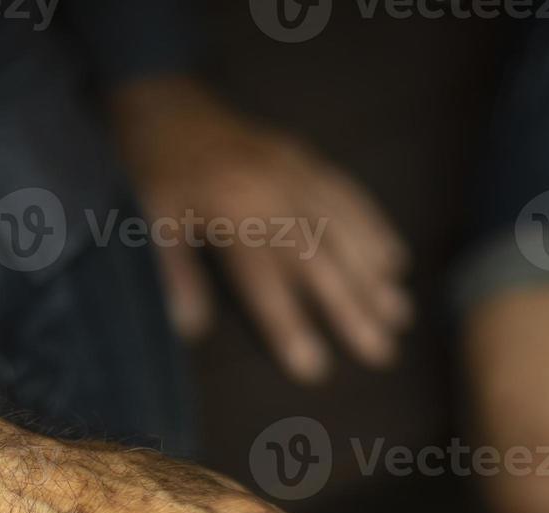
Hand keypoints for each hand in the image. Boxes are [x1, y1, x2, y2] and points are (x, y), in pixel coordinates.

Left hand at [112, 76, 411, 381]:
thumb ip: (173, 272)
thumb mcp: (149, 219)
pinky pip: (349, 195)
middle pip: (319, 259)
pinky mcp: (306, 158)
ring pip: (344, 229)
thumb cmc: (154, 170)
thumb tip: (192, 329)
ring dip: (373, 275)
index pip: (266, 280)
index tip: (314, 370)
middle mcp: (272, 189)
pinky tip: (395, 261)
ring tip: (399, 317)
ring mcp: (296, 170)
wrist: (168, 105)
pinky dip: (375, 228)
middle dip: (353, 309)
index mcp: (231, 208)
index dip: (290, 325)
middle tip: (381, 354)